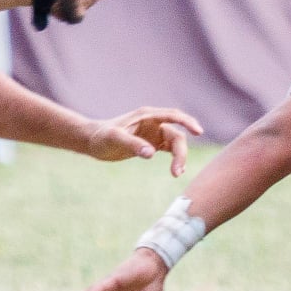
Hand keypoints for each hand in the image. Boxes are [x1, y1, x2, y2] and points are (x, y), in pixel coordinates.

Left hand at [85, 108, 203, 176]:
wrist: (92, 141)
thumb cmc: (101, 136)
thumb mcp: (114, 139)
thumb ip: (133, 144)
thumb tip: (151, 154)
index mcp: (147, 116)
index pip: (173, 116)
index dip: (188, 122)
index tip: (199, 132)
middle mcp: (154, 123)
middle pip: (177, 135)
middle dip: (181, 152)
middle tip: (178, 172)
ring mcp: (155, 133)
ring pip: (176, 143)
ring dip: (179, 157)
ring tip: (176, 174)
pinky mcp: (153, 143)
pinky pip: (170, 150)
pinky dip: (176, 159)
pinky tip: (176, 171)